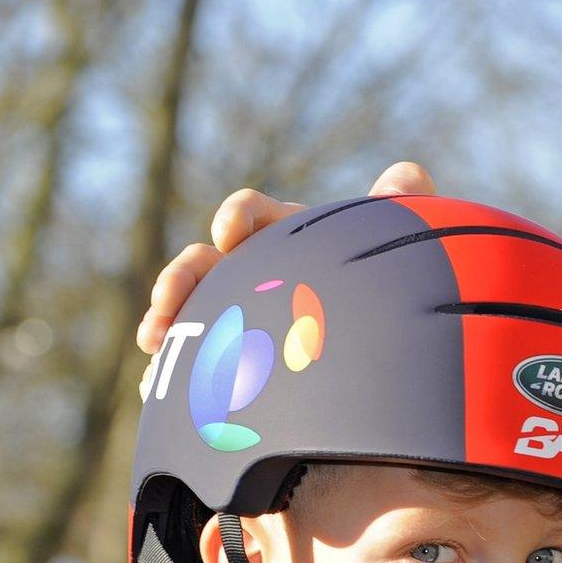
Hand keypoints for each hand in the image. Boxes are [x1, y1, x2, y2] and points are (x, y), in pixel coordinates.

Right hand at [136, 161, 436, 353]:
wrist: (392, 355)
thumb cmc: (394, 286)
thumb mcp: (401, 244)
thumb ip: (402, 209)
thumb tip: (407, 174)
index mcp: (287, 237)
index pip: (251, 216)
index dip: (238, 218)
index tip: (231, 234)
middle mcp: (253, 273)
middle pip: (204, 266)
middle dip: (181, 280)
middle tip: (166, 303)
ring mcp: (237, 317)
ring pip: (189, 314)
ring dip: (166, 322)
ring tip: (155, 344)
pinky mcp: (230, 361)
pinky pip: (192, 364)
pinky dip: (172, 371)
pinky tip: (161, 388)